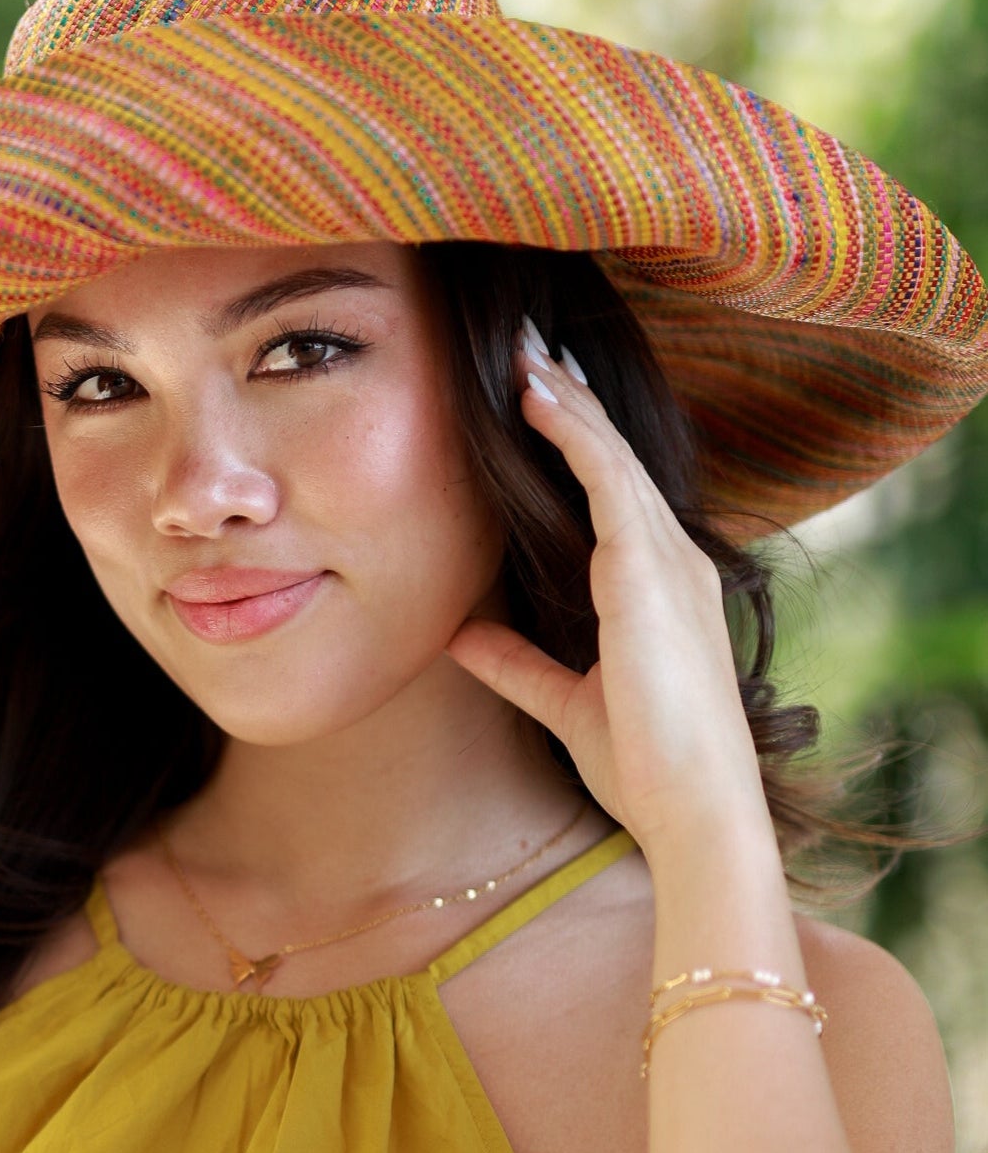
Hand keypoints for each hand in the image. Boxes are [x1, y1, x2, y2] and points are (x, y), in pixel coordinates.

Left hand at [444, 321, 771, 857]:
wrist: (692, 807)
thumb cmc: (645, 767)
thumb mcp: (564, 704)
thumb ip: (516, 664)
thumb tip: (460, 637)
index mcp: (659, 591)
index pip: (614, 494)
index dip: (577, 439)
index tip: (536, 396)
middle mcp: (673, 564)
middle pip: (615, 459)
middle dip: (571, 400)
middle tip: (528, 345)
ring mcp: (669, 563)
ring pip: (611, 457)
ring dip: (565, 401)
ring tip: (522, 352)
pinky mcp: (651, 573)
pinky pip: (609, 482)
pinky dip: (573, 435)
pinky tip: (537, 399)